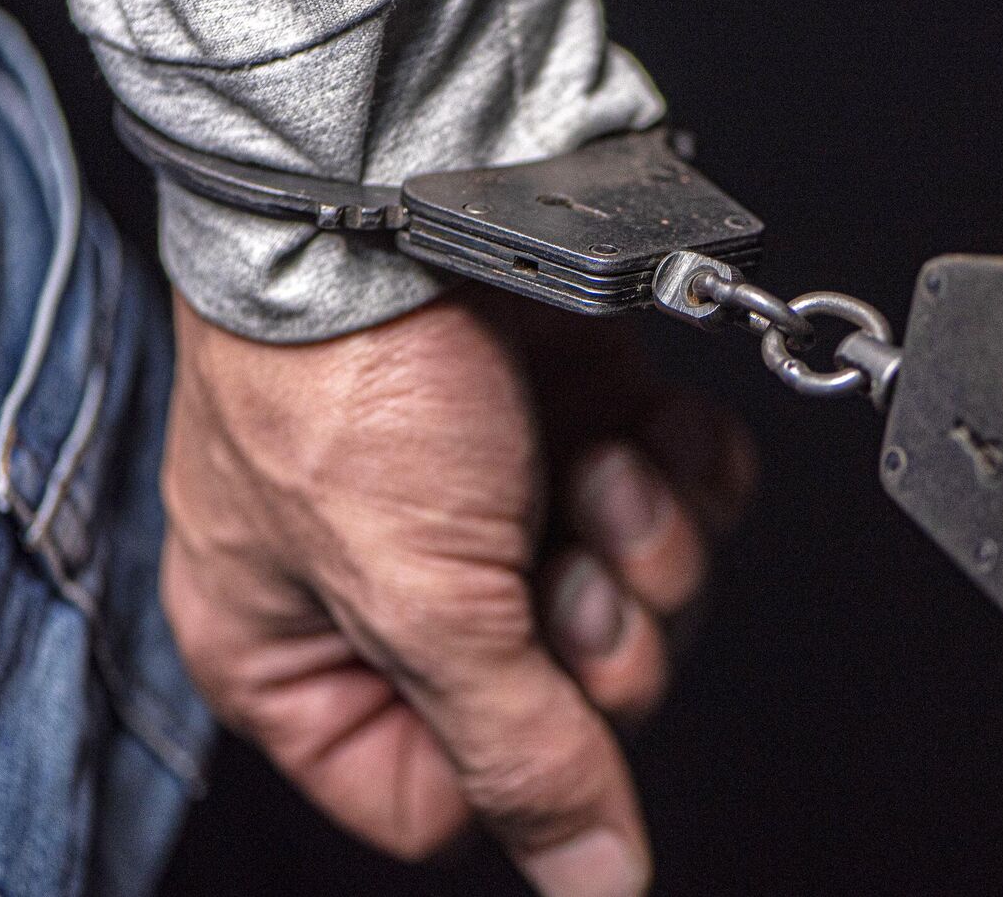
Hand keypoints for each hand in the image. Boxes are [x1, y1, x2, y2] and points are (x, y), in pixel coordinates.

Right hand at [160, 290, 752, 895]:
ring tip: (594, 465)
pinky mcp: (590, 421)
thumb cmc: (348, 368)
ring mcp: (509, 500)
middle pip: (575, 705)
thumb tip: (594, 888)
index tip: (530, 678)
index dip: (518, 756)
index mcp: (307, 655)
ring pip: (649, 605)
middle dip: (595, 629)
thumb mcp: (422, 599)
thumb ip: (520, 758)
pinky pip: (695, 503)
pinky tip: (643, 426)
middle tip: (560, 556)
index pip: (448, 799)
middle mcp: (411, 588)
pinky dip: (690, 468)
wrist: (411, 177)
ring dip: (644, 537)